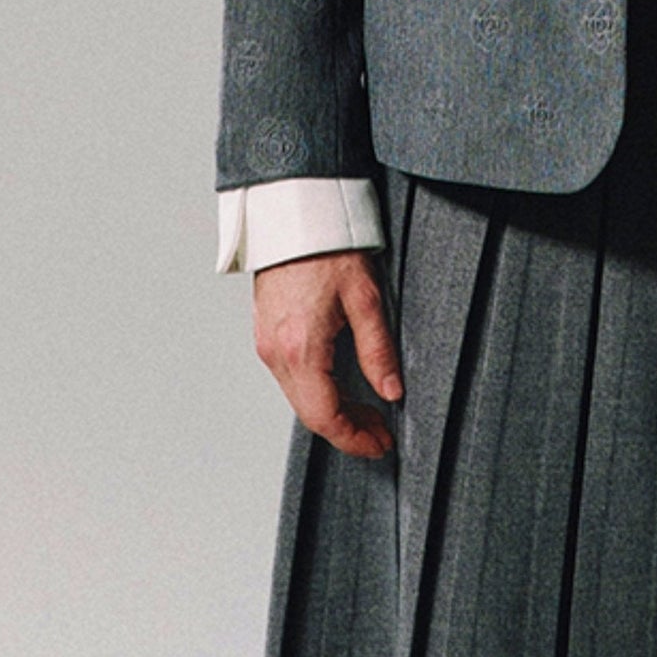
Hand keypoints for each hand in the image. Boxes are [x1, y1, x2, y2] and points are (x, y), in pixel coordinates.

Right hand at [252, 249, 402, 457]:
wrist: (294, 212)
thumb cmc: (329, 246)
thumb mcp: (365, 298)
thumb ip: (378, 350)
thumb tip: (391, 391)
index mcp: (301, 349)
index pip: (325, 416)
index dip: (355, 438)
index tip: (381, 444)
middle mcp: (276, 353)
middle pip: (310, 413)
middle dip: (347, 429)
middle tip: (381, 431)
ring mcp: (266, 343)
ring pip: (299, 397)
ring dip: (332, 410)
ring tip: (368, 410)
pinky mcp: (266, 333)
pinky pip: (290, 377)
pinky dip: (316, 391)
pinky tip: (341, 385)